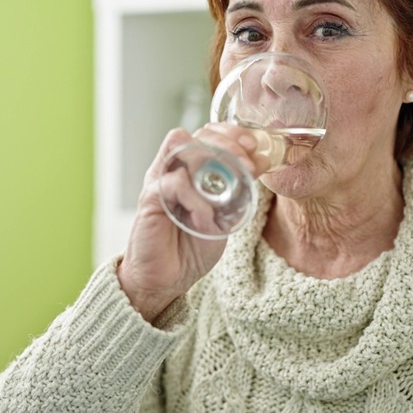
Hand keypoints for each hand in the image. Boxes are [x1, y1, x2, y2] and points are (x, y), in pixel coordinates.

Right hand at [117, 124, 265, 323]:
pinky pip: (175, 184)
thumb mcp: (224, 217)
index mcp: (190, 170)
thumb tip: (261, 163)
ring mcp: (160, 181)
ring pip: (183, 147)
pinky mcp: (150, 199)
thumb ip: (237, 192)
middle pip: (197, 134)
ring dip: (212, 160)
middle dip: (228, 142)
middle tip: (248, 161)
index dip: (232, 133)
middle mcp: (173, 169)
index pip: (208, 134)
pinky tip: (206, 219)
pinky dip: (197, 199)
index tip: (254, 145)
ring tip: (231, 183)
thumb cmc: (191, 247)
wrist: (165, 279)